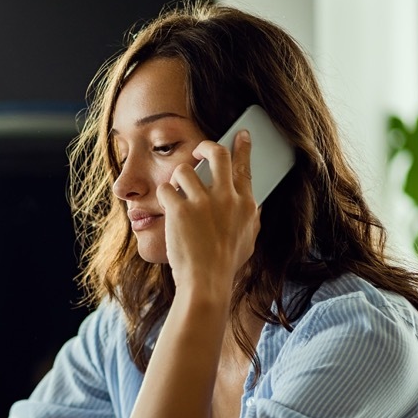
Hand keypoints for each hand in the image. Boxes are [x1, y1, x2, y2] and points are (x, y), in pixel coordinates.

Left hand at [160, 129, 260, 294]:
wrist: (206, 282)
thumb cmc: (225, 266)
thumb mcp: (248, 241)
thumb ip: (251, 219)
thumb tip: (253, 205)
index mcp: (245, 205)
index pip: (245, 167)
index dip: (243, 147)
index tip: (241, 135)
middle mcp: (226, 198)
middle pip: (217, 154)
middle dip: (206, 146)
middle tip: (198, 150)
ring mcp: (203, 203)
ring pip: (185, 169)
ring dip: (177, 177)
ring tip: (176, 190)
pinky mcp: (180, 210)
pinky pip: (166, 188)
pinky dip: (164, 196)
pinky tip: (166, 207)